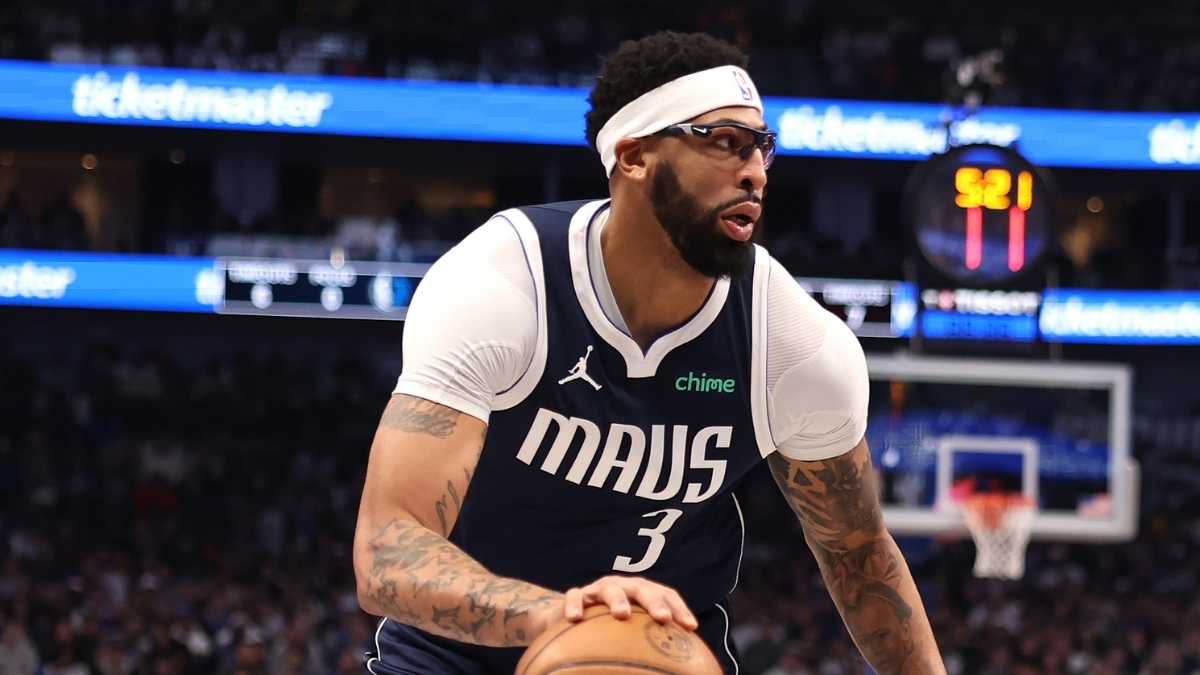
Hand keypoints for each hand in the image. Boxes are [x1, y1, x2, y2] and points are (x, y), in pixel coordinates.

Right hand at [564, 575, 697, 628]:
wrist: (575, 614)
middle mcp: (623, 586)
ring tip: (622, 614)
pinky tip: (576, 619)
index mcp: (642, 593)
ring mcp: (599, 589)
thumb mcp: (633, 630)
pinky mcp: (577, 596)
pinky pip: (575, 597)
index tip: (691, 627)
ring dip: (617, 599)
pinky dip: (575, 606)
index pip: (666, 595)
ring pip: (610, 589)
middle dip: (654, 602)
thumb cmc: (611, 624)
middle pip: (642, 588)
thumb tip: (675, 668)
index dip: (680, 608)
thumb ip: (651, 641)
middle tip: (663, 617)